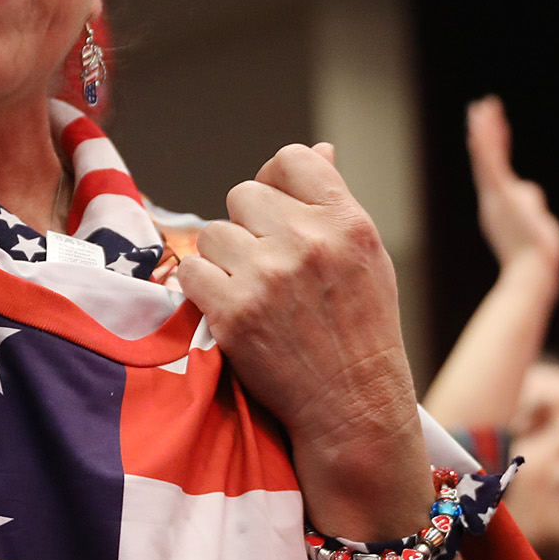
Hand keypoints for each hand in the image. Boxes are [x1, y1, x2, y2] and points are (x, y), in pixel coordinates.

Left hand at [176, 144, 421, 532]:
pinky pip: (190, 273)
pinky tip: (230, 311)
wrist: (353, 407)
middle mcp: (309, 242)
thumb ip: (334, 204)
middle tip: (264, 266)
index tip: (273, 213)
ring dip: (222, 262)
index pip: (290, 160)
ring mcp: (269, 276)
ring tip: (252, 294)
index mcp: (347, 222)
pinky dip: (202, 291)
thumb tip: (318, 152)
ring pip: (213, 234)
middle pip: (243, 195)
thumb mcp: (367, 258)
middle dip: (247, 227)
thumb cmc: (361, 332)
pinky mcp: (235, 312)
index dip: (273, 183)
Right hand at [464, 97, 558, 276]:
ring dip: (485, 130)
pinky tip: (480, 127)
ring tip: (482, 107)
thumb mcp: (537, 224)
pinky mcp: (502, 195)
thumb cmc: (536, 256)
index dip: (487, 148)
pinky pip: (491, 164)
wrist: (533, 272)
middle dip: (484, 132)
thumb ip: (530, 205)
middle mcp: (493, 200)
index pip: (492, 171)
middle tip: (478, 107)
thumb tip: (531, 193)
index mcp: (499, 207)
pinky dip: (485, 145)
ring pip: (488, 157)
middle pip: (486, 159)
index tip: (483, 128)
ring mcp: (496, 197)